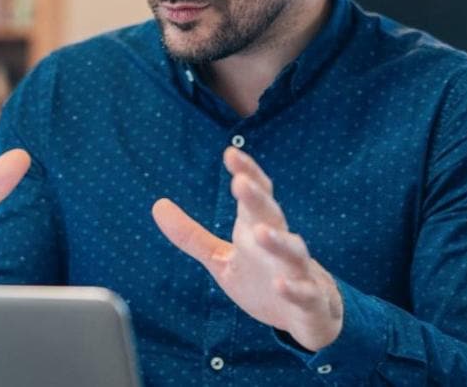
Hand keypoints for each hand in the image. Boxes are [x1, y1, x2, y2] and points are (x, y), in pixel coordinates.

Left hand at [152, 147, 342, 351]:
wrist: (307, 314)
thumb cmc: (262, 278)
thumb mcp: (221, 258)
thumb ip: (192, 235)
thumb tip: (157, 205)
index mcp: (258, 229)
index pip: (256, 196)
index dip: (247, 173)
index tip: (230, 154)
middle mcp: (280, 245)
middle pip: (271, 216)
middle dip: (257, 199)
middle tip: (241, 182)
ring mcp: (297, 271)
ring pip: (292, 251)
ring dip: (278, 241)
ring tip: (260, 232)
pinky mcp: (308, 301)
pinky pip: (303, 293)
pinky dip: (294, 288)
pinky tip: (280, 284)